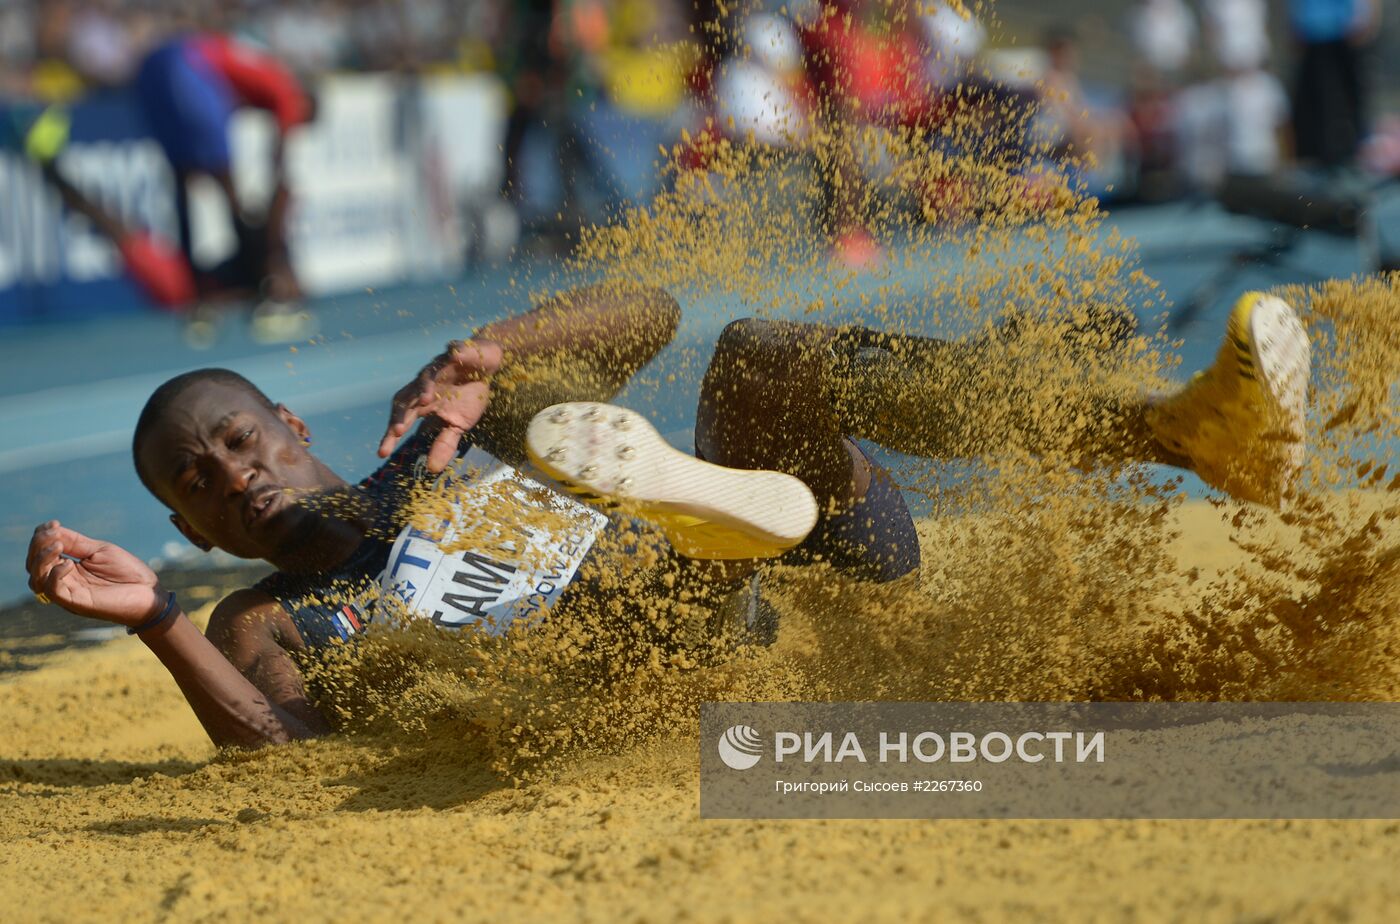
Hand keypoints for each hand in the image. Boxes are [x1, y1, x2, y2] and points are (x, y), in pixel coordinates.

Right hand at [25, 521, 163, 626]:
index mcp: (67, 567)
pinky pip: (52, 591)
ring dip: (42, 559)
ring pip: (37, 578)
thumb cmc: (128, 573)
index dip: (41, 536)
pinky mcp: (75, 603)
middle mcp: (63, 580)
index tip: (53, 523)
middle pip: (33, 564)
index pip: (41, 552)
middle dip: (38, 545)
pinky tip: (68, 563)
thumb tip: (52, 529)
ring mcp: (68, 592)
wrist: (150, 594)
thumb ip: (75, 543)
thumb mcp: (100, 551)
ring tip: (58, 546)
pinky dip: (54, 575)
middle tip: (53, 533)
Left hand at [378, 338, 503, 471]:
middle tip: (398, 431)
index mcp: (422, 406)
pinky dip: (453, 356)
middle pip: (406, 402)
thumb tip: (432, 469)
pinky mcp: (452, 354)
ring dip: (423, 388)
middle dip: (401, 416)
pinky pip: (451, 354)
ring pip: (423, 379)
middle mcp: (422, 388)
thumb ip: (444, 444)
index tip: (382, 454)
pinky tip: (454, 357)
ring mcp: (436, 370)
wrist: (484, 367)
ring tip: (426, 401)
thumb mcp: (458, 425)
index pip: (402, 422)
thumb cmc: (467, 396)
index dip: (391, 436)